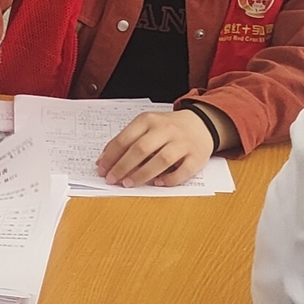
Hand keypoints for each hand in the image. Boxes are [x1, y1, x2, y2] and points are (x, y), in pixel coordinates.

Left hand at [96, 109, 214, 188]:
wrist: (201, 124)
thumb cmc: (167, 129)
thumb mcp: (145, 126)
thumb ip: (126, 141)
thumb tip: (103, 161)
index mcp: (149, 120)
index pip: (126, 138)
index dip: (111, 156)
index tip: (102, 169)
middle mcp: (166, 129)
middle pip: (141, 149)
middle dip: (123, 166)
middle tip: (113, 180)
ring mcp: (183, 143)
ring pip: (162, 159)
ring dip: (143, 174)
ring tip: (130, 183)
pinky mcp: (197, 156)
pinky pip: (183, 170)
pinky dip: (170, 179)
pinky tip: (158, 184)